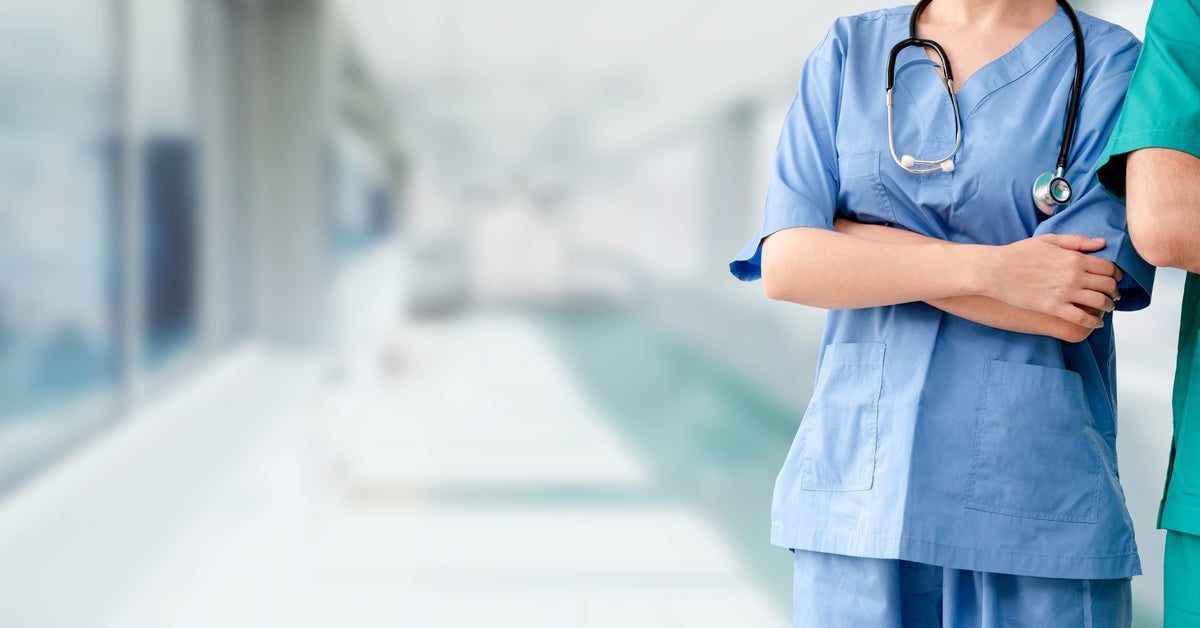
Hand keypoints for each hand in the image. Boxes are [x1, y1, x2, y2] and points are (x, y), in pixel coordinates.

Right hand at [980, 234, 1121, 328]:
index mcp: (1074, 258)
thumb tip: (1102, 243)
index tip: (1116, 278)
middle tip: (1114, 295)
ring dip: (1108, 306)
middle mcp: (1074, 276)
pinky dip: (1094, 322)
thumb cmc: (1019, 254)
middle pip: (1108, 285)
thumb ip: (1078, 241)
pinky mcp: (1054, 308)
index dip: (1117, 274)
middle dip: (1115, 291)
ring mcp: (1065, 293)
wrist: (996, 271)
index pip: (1109, 267)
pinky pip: (1082, 318)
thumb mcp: (1049, 240)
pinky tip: (1096, 323)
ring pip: (1100, 302)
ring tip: (1106, 307)